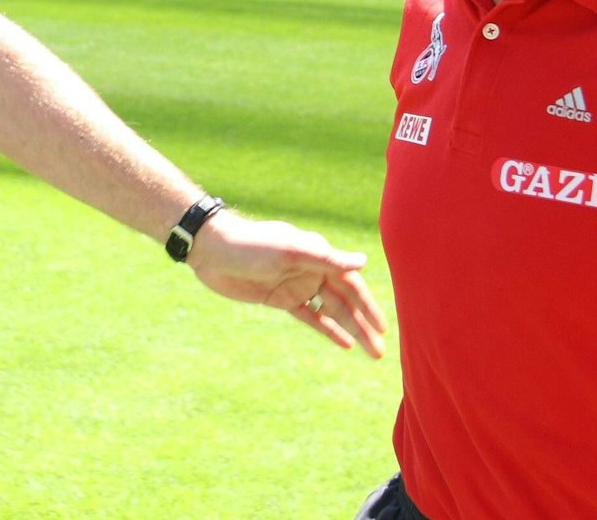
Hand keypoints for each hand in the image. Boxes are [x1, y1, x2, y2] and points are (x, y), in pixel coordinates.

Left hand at [186, 211, 387, 357]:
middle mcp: (312, 270)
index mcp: (318, 255)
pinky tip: (344, 344)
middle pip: (345, 302)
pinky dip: (327, 329)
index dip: (368, 306)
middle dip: (364, 325)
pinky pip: (310, 316)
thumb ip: (327, 259)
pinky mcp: (281, 298)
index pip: (351, 284)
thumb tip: (363, 262)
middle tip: (381, 351)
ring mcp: (297, 285)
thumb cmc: (251, 245)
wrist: (213, 250)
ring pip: (331, 312)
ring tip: (370, 351)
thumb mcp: (290, 251)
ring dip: (350, 330)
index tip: (383, 328)